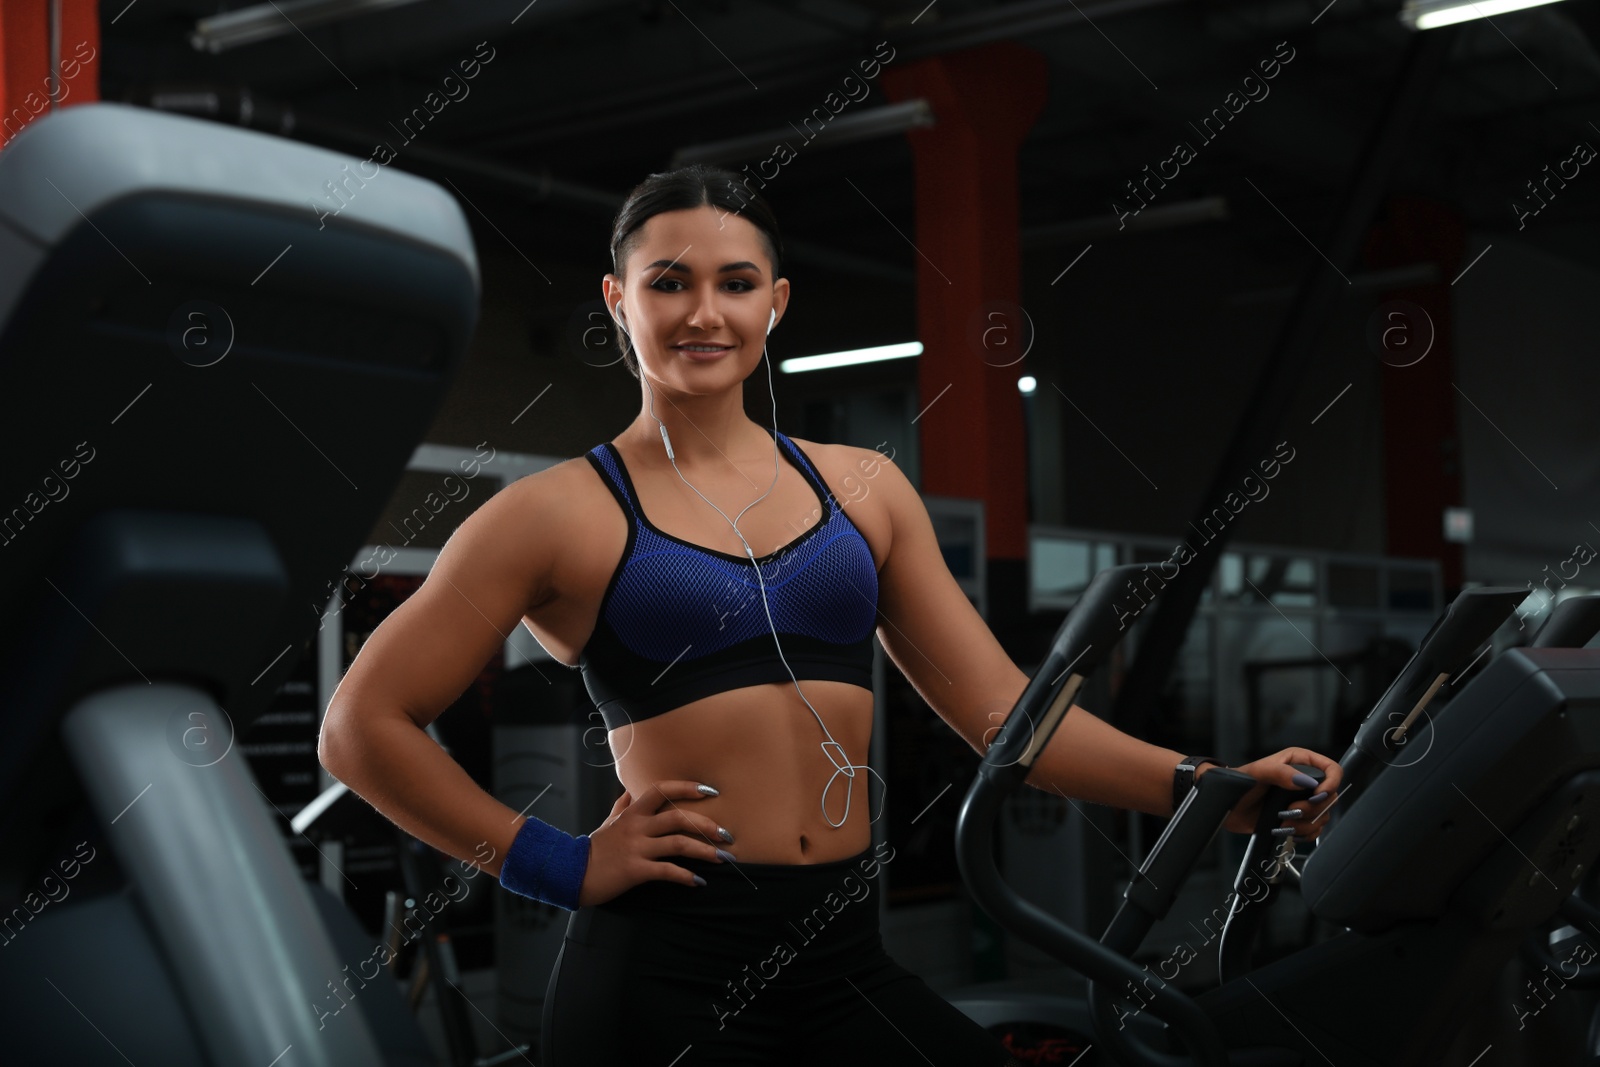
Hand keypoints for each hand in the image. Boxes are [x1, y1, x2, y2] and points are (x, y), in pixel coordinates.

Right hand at [578, 780, 731, 906]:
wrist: (572, 872)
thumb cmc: (595, 847)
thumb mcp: (609, 821)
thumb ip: (624, 805)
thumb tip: (631, 790)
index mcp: (633, 812)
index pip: (662, 789)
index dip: (688, 787)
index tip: (711, 791)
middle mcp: (637, 826)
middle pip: (678, 817)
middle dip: (707, 825)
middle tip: (727, 834)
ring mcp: (637, 848)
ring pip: (678, 844)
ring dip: (705, 851)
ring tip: (723, 858)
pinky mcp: (635, 870)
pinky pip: (666, 871)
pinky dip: (685, 876)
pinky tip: (699, 882)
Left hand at [1207, 748, 1342, 837]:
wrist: (1227, 805)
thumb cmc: (1239, 782)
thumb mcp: (1258, 772)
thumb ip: (1281, 773)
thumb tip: (1306, 781)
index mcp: (1300, 762)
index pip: (1332, 769)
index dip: (1331, 784)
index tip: (1317, 796)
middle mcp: (1305, 781)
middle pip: (1330, 797)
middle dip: (1313, 808)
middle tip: (1292, 809)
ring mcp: (1302, 801)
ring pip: (1323, 816)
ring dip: (1305, 823)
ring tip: (1283, 820)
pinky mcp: (1298, 818)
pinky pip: (1314, 830)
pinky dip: (1303, 833)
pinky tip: (1286, 828)